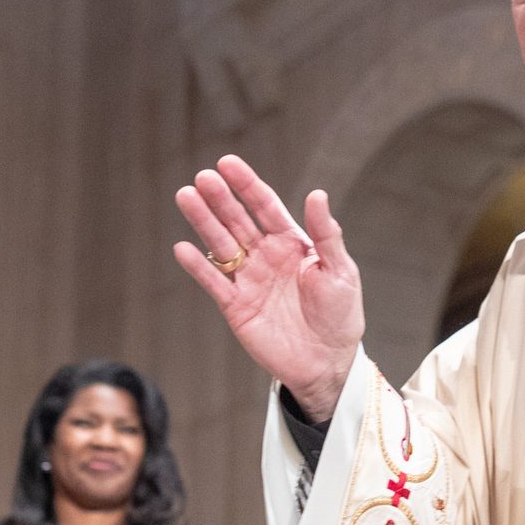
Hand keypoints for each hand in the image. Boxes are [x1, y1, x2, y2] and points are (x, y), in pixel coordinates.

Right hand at [174, 155, 364, 420]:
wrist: (329, 361)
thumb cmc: (341, 315)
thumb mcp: (340, 271)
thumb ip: (327, 234)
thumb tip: (317, 194)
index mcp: (292, 243)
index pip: (266, 207)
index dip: (247, 185)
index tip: (228, 163)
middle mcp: (266, 256)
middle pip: (238, 220)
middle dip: (220, 199)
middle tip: (202, 178)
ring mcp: (249, 280)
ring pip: (221, 244)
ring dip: (204, 222)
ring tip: (186, 197)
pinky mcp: (236, 306)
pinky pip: (214, 282)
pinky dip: (198, 267)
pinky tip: (183, 247)